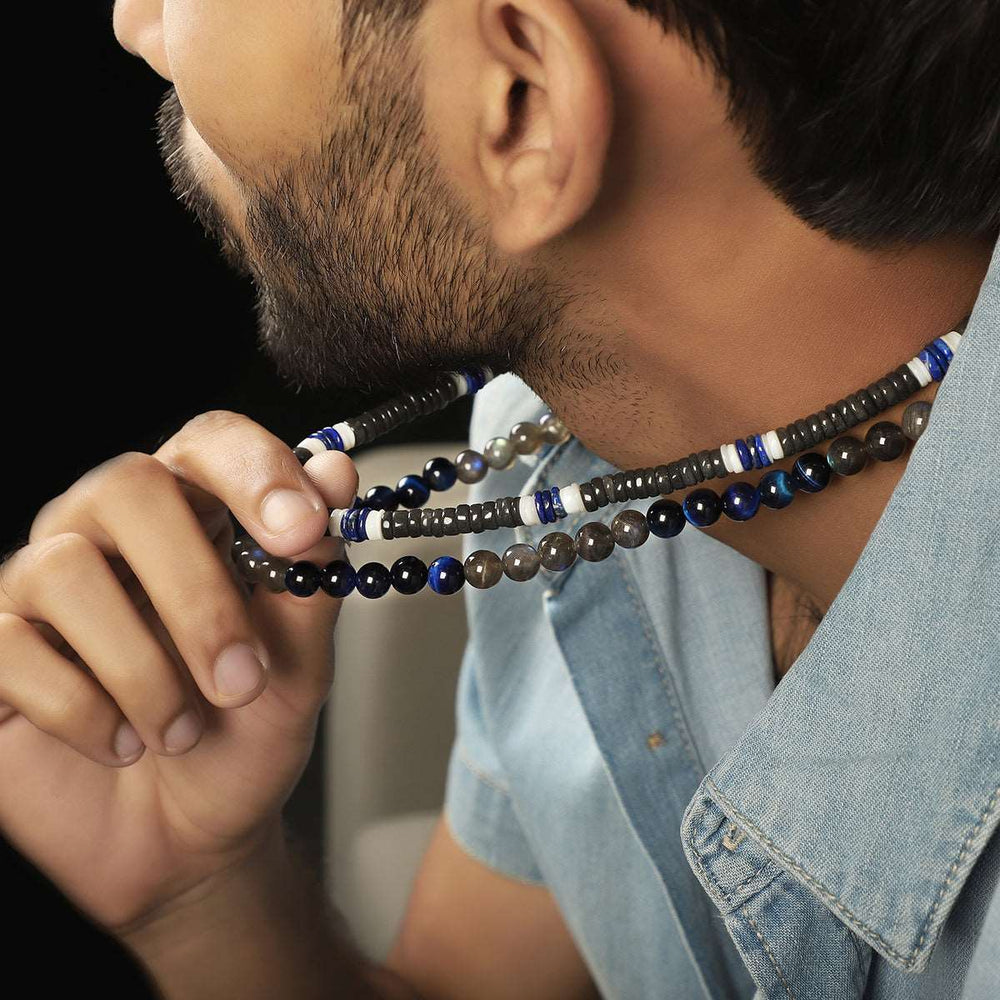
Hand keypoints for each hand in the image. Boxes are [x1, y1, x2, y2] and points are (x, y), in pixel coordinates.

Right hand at [0, 410, 357, 934]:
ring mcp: (43, 586)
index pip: (211, 442)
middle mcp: (112, 531)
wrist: (190, 841)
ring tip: (184, 732)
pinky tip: (122, 744)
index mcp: (197, 516)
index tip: (300, 528)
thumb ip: (313, 571)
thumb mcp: (302, 661)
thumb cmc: (247, 737)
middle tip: (241, 680)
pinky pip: (9, 646)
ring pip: (64, 569)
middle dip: (194, 590)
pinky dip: (81, 708)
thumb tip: (334, 473)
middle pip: (126, 486)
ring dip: (142, 668)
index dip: (254, 470)